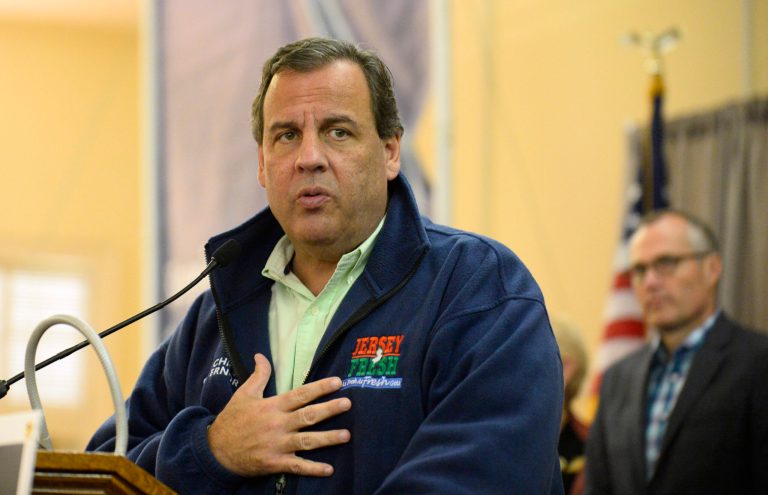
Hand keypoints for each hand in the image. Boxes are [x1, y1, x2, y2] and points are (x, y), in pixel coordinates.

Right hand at [207, 353, 351, 476]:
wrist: (215, 451)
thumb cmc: (232, 420)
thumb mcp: (244, 394)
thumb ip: (258, 375)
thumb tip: (260, 355)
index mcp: (272, 406)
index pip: (300, 394)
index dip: (320, 387)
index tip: (337, 382)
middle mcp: (277, 424)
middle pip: (308, 416)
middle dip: (329, 410)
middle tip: (348, 404)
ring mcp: (277, 445)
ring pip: (307, 441)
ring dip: (328, 439)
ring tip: (346, 435)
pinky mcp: (275, 463)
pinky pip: (297, 467)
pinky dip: (313, 469)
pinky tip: (329, 469)